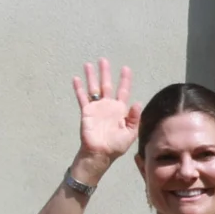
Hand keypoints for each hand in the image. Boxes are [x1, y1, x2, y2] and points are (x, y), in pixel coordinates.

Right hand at [71, 59, 139, 176]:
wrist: (100, 154)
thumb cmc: (116, 146)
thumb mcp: (130, 133)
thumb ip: (134, 118)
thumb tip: (138, 102)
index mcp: (120, 110)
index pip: (123, 91)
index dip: (125, 80)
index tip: (125, 68)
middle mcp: (108, 106)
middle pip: (106, 85)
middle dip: (105, 73)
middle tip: (103, 60)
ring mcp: (96, 108)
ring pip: (93, 88)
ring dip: (91, 76)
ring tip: (88, 64)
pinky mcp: (86, 112)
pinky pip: (82, 98)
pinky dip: (79, 88)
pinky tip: (76, 79)